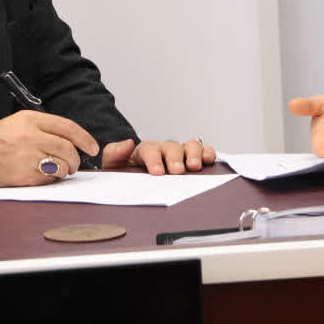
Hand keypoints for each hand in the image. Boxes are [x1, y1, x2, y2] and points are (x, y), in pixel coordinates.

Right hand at [0, 110, 99, 185]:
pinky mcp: (24, 175)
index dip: (84, 138)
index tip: (93, 147)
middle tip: (74, 164)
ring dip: (65, 170)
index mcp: (31, 120)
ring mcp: (27, 157)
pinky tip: (42, 174)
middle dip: (75, 159)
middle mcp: (30, 137)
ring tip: (59, 169)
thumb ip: (46, 127)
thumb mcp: (21, 121)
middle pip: (67, 148)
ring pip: (60, 165)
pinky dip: (50, 178)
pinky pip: (47, 178)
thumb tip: (72, 141)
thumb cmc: (0, 138)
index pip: (67, 127)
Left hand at [101, 138, 216, 174]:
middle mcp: (165, 150)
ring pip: (190, 146)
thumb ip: (114, 154)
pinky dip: (208, 153)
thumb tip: (127, 143)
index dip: (154, 159)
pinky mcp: (193, 159)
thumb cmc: (128, 174)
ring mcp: (180, 154)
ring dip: (193, 154)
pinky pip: (203, 152)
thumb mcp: (115, 166)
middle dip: (175, 158)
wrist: (135, 181)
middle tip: (176, 170)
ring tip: (194, 166)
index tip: (157, 171)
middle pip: (172, 147)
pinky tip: (208, 160)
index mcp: (146, 151)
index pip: (149, 150)